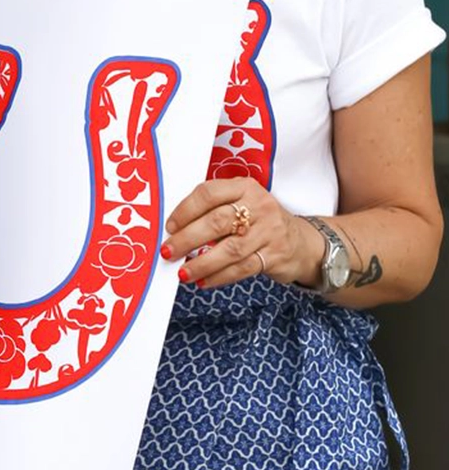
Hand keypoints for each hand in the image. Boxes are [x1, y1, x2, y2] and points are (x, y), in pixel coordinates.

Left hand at [160, 178, 323, 288]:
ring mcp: (269, 231)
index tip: (169, 227)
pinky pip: (243, 268)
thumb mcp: (241, 203)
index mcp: (244, 187)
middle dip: (188, 239)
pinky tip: (204, 281)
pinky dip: (220, 276)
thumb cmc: (258, 221)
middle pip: (217, 222)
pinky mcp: (275, 256)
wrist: (301, 241)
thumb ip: (212, 210)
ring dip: (202, 263)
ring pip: (230, 249)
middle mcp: (259, 206)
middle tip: (168, 251)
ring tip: (183, 273)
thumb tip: (174, 230)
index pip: (209, 193)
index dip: (185, 210)